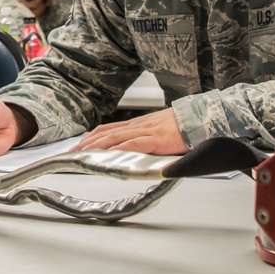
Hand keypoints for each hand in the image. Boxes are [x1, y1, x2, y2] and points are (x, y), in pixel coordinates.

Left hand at [72, 108, 188, 155]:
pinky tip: (108, 155)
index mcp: (139, 124)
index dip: (92, 137)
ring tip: (82, 155)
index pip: (109, 129)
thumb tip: (139, 151)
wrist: (203, 118)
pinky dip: (118, 149)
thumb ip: (149, 140)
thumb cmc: (186, 126)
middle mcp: (139, 125)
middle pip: (106, 133)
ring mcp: (147, 131)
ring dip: (96, 146)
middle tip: (72, 153)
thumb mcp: (162, 131)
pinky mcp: (156, 139)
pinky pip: (134, 143)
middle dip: (87, 143)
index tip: (79, 145)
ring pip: (115, 137)